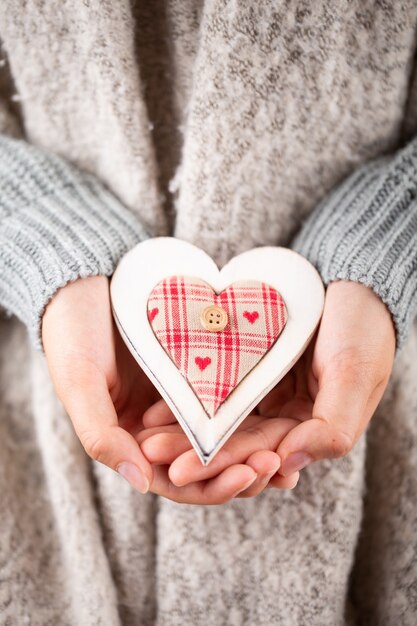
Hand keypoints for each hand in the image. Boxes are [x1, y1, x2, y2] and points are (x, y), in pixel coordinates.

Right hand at [42, 276, 277, 502]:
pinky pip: (230, 394)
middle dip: (243, 469)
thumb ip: (102, 435)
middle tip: (277, 463)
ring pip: (224, 435)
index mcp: (130, 440)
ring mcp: (181, 398)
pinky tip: (283, 408)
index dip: (211, 486)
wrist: (85, 280)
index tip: (245, 474)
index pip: (175, 480)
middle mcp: (159, 426)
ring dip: (254, 444)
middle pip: (207, 464)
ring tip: (286, 446)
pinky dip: (253, 406)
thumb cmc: (72, 331)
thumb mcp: (79, 382)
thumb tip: (141, 484)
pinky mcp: (198, 370)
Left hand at [139, 280, 395, 489]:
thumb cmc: (362, 326)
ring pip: (220, 419)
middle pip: (234, 442)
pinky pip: (216, 386)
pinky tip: (157, 405)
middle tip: (151, 452)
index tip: (182, 470)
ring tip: (145, 437)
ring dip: (184, 430)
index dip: (223, 465)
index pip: (263, 456)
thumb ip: (332, 427)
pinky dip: (190, 397)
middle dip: (193, 452)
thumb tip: (289, 465)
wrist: (350, 277)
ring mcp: (265, 392)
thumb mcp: (355, 375)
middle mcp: (285, 416)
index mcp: (311, 429)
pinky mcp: (248, 366)